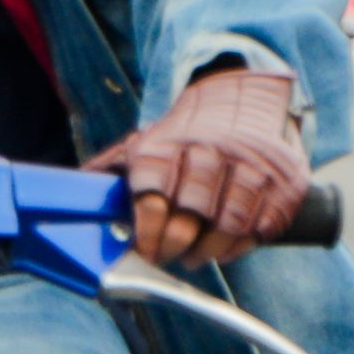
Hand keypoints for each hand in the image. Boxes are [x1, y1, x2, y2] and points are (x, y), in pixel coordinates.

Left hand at [88, 67, 313, 267]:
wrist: (245, 96)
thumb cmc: (185, 135)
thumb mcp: (144, 142)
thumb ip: (111, 170)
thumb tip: (69, 193)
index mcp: (169, 145)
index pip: (152, 194)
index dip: (146, 231)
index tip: (143, 251)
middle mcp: (211, 151)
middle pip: (192, 213)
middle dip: (174, 245)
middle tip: (166, 258)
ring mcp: (251, 165)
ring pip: (229, 223)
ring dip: (209, 250)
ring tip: (195, 256)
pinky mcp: (283, 181)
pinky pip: (262, 225)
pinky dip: (241, 245)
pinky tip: (226, 248)